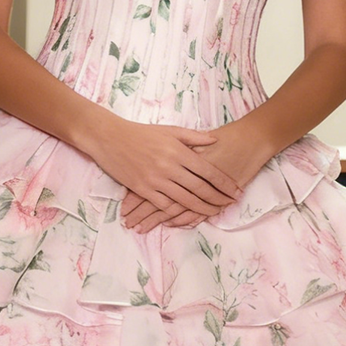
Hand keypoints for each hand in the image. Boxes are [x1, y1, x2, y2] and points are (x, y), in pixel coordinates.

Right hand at [120, 119, 272, 231]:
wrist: (109, 138)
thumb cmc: (140, 132)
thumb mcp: (168, 130)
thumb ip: (193, 137)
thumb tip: (215, 141)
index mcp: (178, 151)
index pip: (208, 171)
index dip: (224, 183)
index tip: (235, 190)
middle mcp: (169, 166)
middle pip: (200, 188)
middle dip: (218, 199)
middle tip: (230, 205)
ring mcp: (156, 180)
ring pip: (185, 200)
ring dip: (201, 209)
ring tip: (214, 213)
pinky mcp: (143, 189)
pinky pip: (164, 205)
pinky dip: (176, 212)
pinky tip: (186, 216)